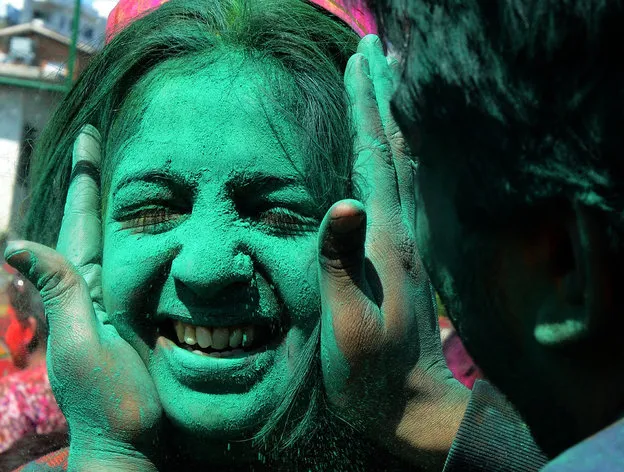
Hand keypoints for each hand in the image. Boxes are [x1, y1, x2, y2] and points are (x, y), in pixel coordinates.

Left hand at [4, 126, 160, 470]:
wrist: (133, 438)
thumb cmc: (106, 399)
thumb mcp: (79, 345)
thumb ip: (58, 295)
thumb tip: (11, 244)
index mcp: (81, 288)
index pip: (80, 221)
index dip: (84, 178)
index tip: (85, 136)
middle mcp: (98, 288)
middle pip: (97, 223)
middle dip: (97, 180)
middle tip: (100, 139)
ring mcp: (119, 301)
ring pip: (119, 241)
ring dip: (120, 203)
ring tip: (125, 169)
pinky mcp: (141, 315)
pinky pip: (142, 266)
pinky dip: (144, 239)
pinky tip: (150, 226)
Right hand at [318, 36, 469, 467]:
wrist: (411, 404)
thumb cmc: (371, 371)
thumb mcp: (346, 322)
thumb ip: (340, 262)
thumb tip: (343, 202)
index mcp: (385, 239)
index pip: (374, 157)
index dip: (366, 106)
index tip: (359, 59)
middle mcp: (403, 231)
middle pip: (396, 147)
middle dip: (385, 94)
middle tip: (377, 49)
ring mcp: (409, 242)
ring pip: (405, 164)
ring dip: (396, 118)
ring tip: (391, 83)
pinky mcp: (407, 257)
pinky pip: (405, 190)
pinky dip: (400, 155)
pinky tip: (397, 150)